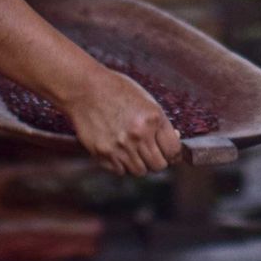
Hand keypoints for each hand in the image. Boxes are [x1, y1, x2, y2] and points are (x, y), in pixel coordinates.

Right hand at [64, 67, 182, 176]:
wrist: (85, 89)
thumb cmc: (116, 90)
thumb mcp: (146, 100)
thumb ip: (160, 122)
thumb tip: (175, 139)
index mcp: (153, 119)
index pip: (173, 150)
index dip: (173, 153)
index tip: (170, 153)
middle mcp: (138, 135)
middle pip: (158, 165)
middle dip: (157, 160)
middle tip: (151, 152)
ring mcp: (120, 147)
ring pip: (140, 171)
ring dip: (139, 163)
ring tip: (133, 149)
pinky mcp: (104, 154)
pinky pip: (120, 171)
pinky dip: (121, 165)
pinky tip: (118, 150)